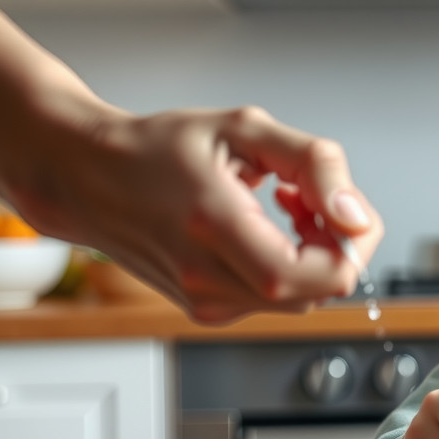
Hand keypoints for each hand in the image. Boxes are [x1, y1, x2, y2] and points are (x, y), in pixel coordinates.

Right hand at [21, 105, 382, 322]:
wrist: (83, 176)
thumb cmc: (155, 147)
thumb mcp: (244, 129)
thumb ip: (315, 165)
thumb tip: (355, 217)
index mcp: (216, 228)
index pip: (324, 275)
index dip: (351, 244)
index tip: (336, 205)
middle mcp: (207, 279)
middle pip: (320, 289)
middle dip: (333, 241)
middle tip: (305, 193)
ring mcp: (206, 302)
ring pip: (302, 296)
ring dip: (310, 251)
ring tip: (281, 201)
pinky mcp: (207, 309)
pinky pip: (275, 298)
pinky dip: (286, 263)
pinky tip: (261, 223)